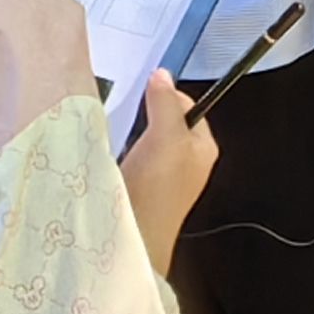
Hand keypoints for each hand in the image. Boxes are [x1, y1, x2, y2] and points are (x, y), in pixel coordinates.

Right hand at [118, 70, 217, 273]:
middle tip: (126, 118)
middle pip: (164, 122)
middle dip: (144, 116)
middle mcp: (187, 162)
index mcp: (203, 147)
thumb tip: (162, 74)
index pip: (188, 105)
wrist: (135, 238)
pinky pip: (131, 160)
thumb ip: (166, 103)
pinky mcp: (142, 189)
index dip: (165, 95)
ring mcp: (164, 178)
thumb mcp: (167, 137)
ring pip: (145, 141)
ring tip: (116, 138)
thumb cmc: (158, 188)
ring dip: (129, 136)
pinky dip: (120, 155)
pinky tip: (110, 158)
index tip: (142, 98)